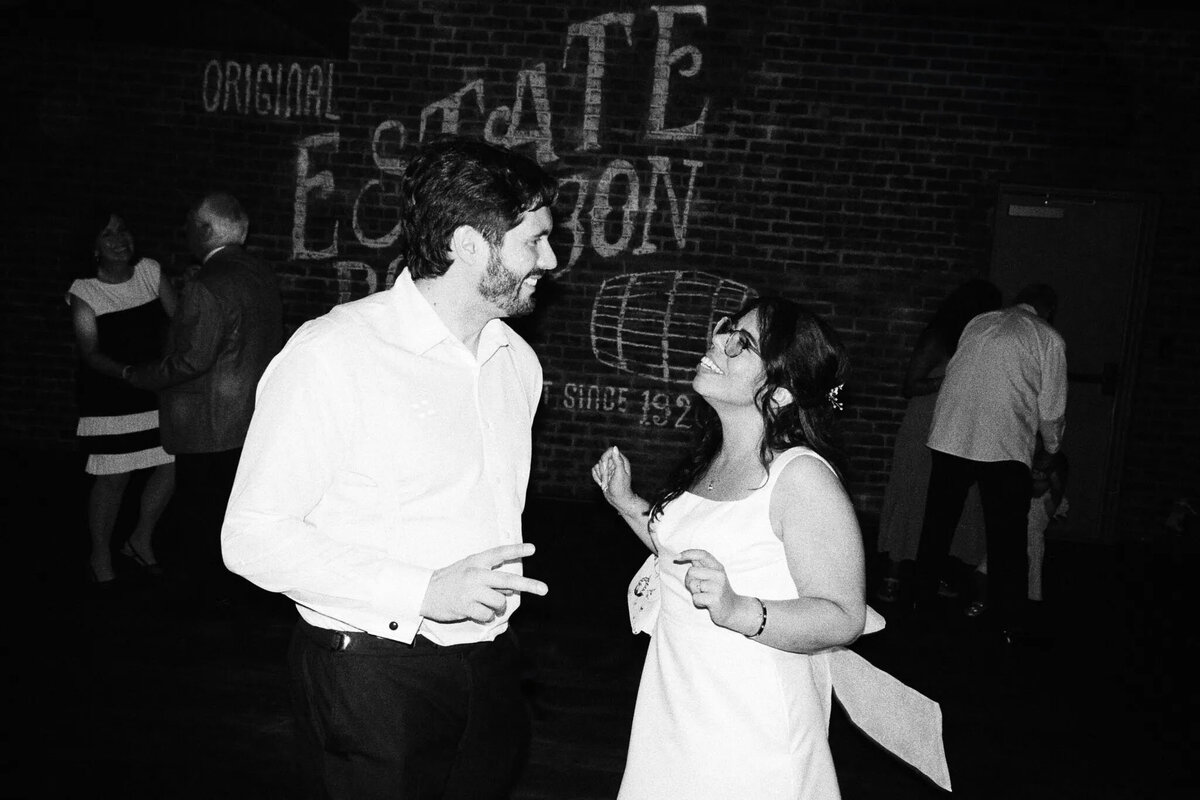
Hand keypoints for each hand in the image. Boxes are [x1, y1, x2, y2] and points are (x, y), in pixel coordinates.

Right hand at [420, 543, 547, 623]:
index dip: (516, 550)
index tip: (533, 548)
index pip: (499, 553)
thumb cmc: (450, 581)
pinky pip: (487, 615)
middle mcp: (475, 574)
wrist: (423, 592)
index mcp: (476, 561)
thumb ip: (490, 576)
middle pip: (508, 579)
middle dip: (529, 585)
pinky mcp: (465, 607)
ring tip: (487, 606)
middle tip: (545, 589)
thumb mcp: (469, 570)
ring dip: (498, 607)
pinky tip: (475, 612)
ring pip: (499, 601)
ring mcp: (470, 591)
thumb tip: (513, 587)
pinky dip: (486, 617)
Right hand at [591, 446, 636, 510]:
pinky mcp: (603, 474)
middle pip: (602, 459)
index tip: (606, 468)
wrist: (618, 500)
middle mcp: (615, 463)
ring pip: (597, 465)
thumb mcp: (620, 474)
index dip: (605, 458)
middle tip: (608, 480)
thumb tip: (615, 448)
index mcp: (622, 461)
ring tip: (606, 483)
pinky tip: (602, 484)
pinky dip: (596, 478)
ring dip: (600, 476)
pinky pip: (594, 470)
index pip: (610, 451)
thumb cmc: (621, 488)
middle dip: (603, 471)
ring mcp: (609, 469)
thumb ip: (618, 461)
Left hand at [675, 549, 741, 629]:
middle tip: (699, 588)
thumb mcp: (711, 576)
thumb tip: (680, 556)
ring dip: (695, 592)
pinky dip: (698, 602)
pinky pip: (696, 598)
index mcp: (718, 567)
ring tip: (705, 595)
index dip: (688, 553)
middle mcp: (719, 575)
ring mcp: (718, 587)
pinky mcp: (715, 599)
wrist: (733, 610)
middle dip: (689, 580)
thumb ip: (700, 566)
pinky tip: (706, 603)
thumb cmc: (717, 592)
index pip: (702, 554)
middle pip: (691, 571)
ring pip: (693, 585)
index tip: (676, 556)